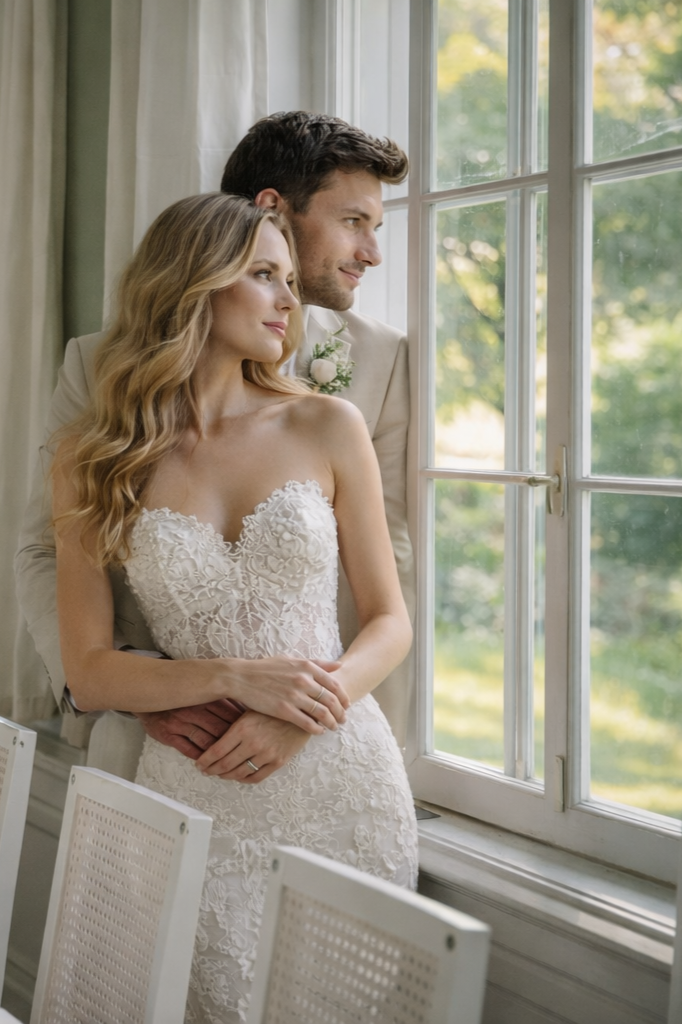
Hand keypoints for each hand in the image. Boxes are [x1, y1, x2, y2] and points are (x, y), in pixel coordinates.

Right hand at [136, 699, 244, 759]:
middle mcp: (192, 710)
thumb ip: (219, 701)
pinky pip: (188, 749)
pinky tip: (209, 762)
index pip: (227, 712)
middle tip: (245, 748)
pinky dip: (200, 757)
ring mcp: (180, 723)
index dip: (241, 723)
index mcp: (202, 698)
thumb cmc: (179, 699)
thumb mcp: (199, 694)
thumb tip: (244, 709)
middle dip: (233, 739)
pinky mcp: (169, 735)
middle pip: (218, 727)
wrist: (149, 700)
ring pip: (205, 740)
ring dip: (218, 752)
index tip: (251, 730)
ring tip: (230, 759)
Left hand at [196, 711, 310, 781]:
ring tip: (220, 774)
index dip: (205, 760)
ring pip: (239, 773)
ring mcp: (266, 753)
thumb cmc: (274, 706)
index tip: (199, 763)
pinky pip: (257, 777)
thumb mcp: (251, 708)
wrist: (303, 709)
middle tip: (206, 770)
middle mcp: (253, 742)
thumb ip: (234, 723)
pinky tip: (240, 776)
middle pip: (225, 764)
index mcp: (243, 727)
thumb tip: (213, 734)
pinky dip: (245, 779)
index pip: (216, 751)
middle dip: (212, 770)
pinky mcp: (278, 761)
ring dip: (226, 776)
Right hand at [226, 657, 348, 733]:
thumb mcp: (291, 659)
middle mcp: (303, 680)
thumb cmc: (266, 668)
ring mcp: (294, 696)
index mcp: (307, 667)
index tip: (346, 705)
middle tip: (343, 720)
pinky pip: (307, 723)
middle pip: (331, 700)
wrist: (242, 677)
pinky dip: (317, 729)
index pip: (334, 684)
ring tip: (334, 727)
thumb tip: (339, 664)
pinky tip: (319, 732)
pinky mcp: (284, 710)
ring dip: (332, 722)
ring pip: (322, 713)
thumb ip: (316, 663)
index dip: (344, 697)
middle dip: (341, 712)